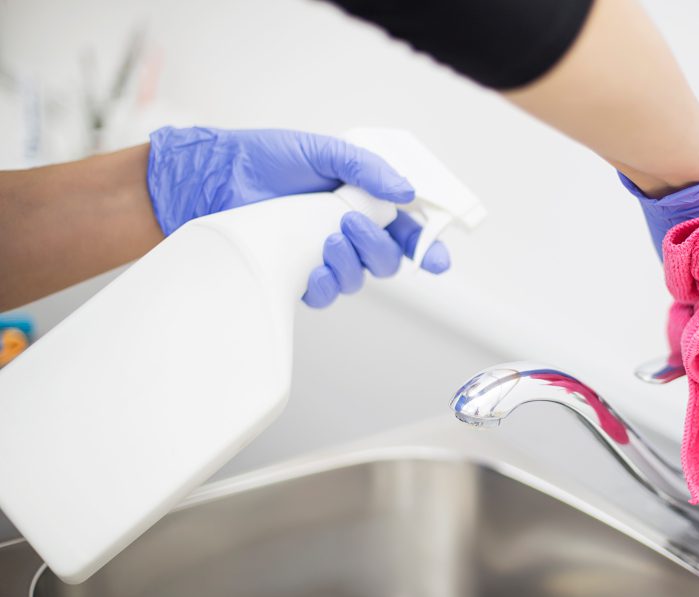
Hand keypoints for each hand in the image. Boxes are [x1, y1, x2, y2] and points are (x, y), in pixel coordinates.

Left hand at [146, 126, 448, 307]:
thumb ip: (366, 168)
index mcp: (363, 202)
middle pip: (388, 260)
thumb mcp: (321, 151)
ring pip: (360, 279)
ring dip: (350, 264)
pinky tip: (311, 270)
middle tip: (350, 223)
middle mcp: (348, 233)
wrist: (214, 180)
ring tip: (325, 241)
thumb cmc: (265, 159)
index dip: (427, 248)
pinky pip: (325, 293)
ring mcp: (323, 256)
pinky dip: (324, 284)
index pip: (406, 231)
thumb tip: (404, 192)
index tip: (436, 260)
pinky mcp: (297, 276)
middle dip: (378, 248)